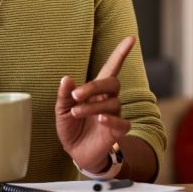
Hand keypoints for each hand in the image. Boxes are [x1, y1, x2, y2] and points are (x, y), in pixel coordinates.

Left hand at [56, 36, 135, 172]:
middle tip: (76, 95)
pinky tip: (100, 119)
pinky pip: (122, 122)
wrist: (77, 152)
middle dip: (94, 86)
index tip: (131, 39)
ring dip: (92, 106)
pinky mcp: (118, 130)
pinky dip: (111, 119)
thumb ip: (64, 95)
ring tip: (76, 112)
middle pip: (112, 83)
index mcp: (96, 90)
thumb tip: (66, 78)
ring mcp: (114, 114)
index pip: (111, 67)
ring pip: (112, 103)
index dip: (121, 53)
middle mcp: (108, 99)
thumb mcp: (62, 110)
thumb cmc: (72, 127)